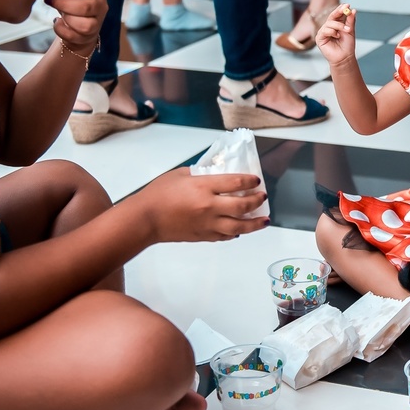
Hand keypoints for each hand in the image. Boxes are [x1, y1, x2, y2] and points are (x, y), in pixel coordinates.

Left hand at [45, 0, 105, 52]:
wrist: (79, 24)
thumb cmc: (72, 1)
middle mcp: (101, 5)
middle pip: (85, 7)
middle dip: (63, 4)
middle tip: (48, 0)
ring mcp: (98, 22)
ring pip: (84, 24)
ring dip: (66, 18)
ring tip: (57, 12)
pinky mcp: (90, 36)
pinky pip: (75, 36)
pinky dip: (62, 30)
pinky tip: (58, 22)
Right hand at [140, 167, 268, 242]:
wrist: (145, 220)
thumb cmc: (158, 195)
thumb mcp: (180, 174)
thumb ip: (200, 173)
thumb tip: (216, 173)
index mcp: (203, 187)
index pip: (235, 183)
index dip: (250, 181)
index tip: (256, 180)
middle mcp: (209, 207)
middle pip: (242, 206)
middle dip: (257, 201)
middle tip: (262, 197)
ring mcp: (207, 224)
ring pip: (239, 227)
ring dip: (255, 224)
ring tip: (264, 220)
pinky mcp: (203, 236)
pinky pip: (225, 236)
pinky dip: (236, 233)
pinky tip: (241, 230)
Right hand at [315, 4, 356, 66]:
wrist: (345, 57)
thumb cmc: (347, 45)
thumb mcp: (350, 31)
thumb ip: (350, 21)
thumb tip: (353, 10)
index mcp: (336, 24)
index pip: (337, 14)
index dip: (341, 9)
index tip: (347, 5)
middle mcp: (328, 27)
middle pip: (332, 16)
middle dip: (339, 12)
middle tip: (346, 9)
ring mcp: (323, 32)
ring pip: (329, 23)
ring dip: (339, 26)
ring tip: (347, 30)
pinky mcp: (319, 38)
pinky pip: (325, 30)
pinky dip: (332, 32)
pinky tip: (337, 36)